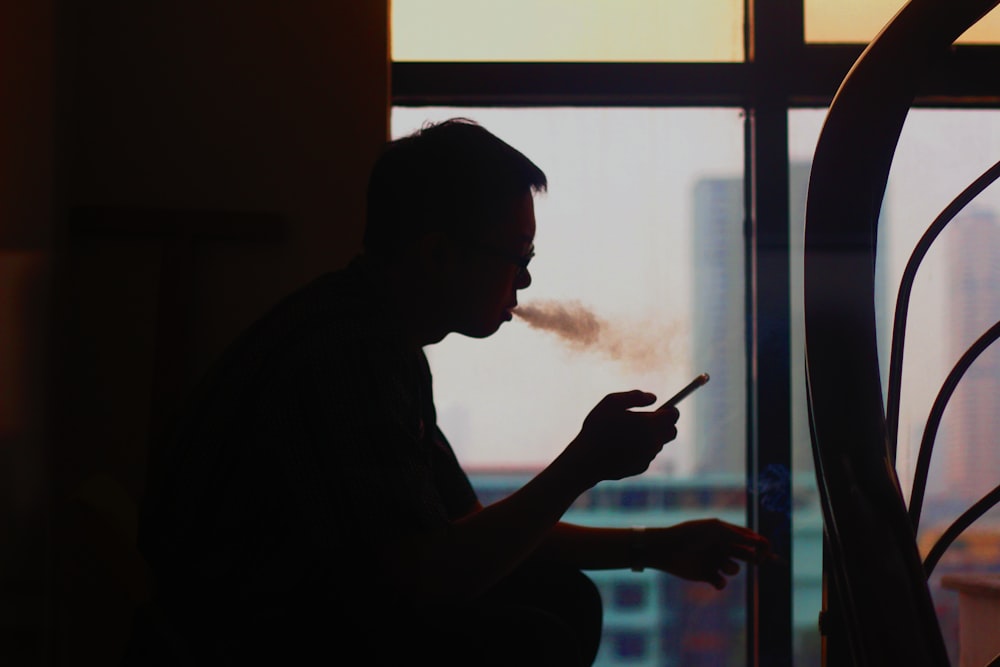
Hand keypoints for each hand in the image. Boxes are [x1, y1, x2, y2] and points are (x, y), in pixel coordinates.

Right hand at [566, 390, 679, 485]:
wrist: (586, 460)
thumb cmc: (598, 428)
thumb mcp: (612, 402)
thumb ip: (635, 396)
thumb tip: (653, 398)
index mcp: (650, 424)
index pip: (673, 415)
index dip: (670, 409)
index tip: (663, 407)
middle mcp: (654, 442)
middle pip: (672, 431)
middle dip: (664, 424)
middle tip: (649, 419)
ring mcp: (648, 457)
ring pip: (658, 443)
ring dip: (650, 437)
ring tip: (629, 433)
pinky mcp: (641, 468)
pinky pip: (647, 455)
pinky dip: (640, 449)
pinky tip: (623, 447)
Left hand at [646, 519, 772, 589]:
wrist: (667, 548)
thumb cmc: (691, 534)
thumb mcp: (716, 530)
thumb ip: (739, 535)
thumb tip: (760, 541)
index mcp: (725, 534)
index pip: (749, 538)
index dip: (761, 545)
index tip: (767, 550)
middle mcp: (722, 547)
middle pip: (746, 555)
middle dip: (755, 559)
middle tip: (758, 561)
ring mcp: (715, 561)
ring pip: (734, 569)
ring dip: (732, 568)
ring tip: (722, 564)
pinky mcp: (707, 575)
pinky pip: (722, 583)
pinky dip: (721, 582)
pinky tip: (715, 579)